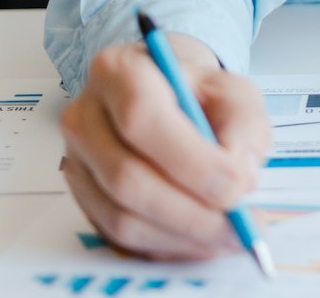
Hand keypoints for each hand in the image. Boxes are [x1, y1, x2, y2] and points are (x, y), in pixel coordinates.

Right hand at [59, 34, 270, 260]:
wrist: (163, 95)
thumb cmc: (197, 92)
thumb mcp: (232, 90)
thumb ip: (243, 125)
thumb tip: (238, 177)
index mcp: (119, 72)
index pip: (142, 118)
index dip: (191, 161)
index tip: (237, 187)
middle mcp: (85, 117)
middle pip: (126, 178)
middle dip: (190, 212)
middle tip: (238, 228)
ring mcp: (77, 163)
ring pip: (121, 216)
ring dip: (180, 237)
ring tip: (227, 239)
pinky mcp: (82, 199)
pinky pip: (118, 237)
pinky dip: (165, 246)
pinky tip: (201, 242)